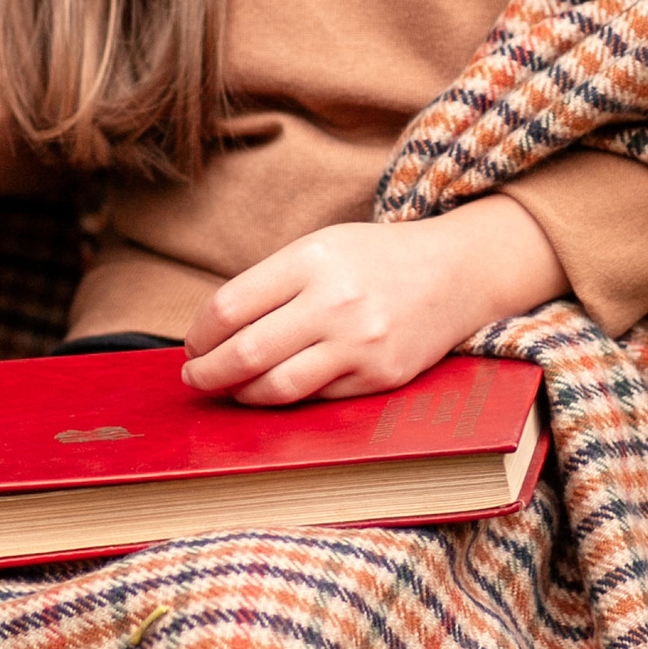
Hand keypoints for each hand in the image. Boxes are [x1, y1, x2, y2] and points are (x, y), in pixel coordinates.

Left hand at [181, 196, 565, 406]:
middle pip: (246, 351)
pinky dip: (287, 400)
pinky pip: (317, 399)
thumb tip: (212, 333)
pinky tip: (274, 392)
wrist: (454, 272)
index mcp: (311, 258)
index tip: (193, 344)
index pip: (230, 306)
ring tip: (230, 389)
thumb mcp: (320, 248)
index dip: (200, 334)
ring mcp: (361, 342)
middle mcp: (336, 300)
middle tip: (194, 377)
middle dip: (208, 372)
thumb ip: (269, 284)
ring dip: (241, 393)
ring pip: (278, 386)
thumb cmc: (374, 259)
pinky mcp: (381, 376)